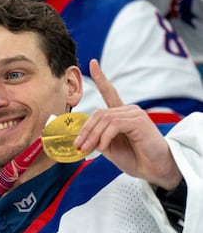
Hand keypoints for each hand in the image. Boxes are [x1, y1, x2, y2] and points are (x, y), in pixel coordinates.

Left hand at [74, 60, 181, 188]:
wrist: (154, 169)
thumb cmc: (134, 158)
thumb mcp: (109, 147)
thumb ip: (96, 137)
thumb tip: (80, 134)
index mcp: (122, 114)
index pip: (110, 92)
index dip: (100, 78)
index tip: (92, 63)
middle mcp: (129, 110)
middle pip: (98, 113)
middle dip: (85, 131)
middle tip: (78, 146)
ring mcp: (135, 114)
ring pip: (104, 119)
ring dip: (92, 136)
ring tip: (87, 150)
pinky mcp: (139, 120)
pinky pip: (113, 125)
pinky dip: (104, 137)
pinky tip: (103, 147)